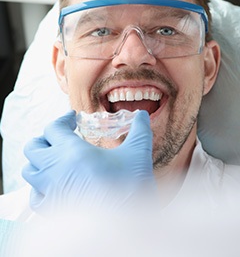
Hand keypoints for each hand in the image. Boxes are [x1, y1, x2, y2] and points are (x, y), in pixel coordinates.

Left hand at [22, 110, 157, 215]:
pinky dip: (39, 187)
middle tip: (59, 137)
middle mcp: (54, 168)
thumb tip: (142, 115)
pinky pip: (34, 196)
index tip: (72, 118)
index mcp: (71, 151)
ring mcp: (49, 190)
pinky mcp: (51, 209)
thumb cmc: (129, 187)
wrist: (122, 227)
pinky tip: (53, 185)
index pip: (53, 127)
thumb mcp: (138, 153)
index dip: (63, 119)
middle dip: (45, 138)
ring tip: (54, 159)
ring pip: (29, 169)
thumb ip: (140, 130)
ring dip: (38, 161)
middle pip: (33, 146)